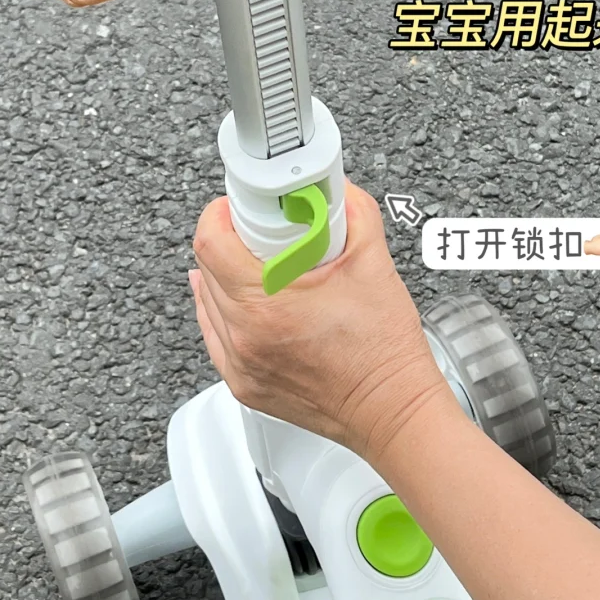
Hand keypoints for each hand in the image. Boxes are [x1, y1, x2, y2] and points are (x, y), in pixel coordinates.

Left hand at [190, 182, 450, 461]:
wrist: (393, 411)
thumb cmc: (384, 351)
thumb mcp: (373, 263)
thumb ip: (353, 212)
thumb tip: (337, 188)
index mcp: (266, 304)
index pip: (211, 243)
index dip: (219, 215)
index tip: (236, 207)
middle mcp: (244, 337)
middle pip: (206, 270)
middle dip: (227, 241)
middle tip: (254, 230)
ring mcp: (241, 365)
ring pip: (208, 304)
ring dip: (222, 277)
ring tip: (253, 263)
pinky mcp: (245, 384)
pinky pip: (216, 337)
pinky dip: (223, 313)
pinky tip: (237, 300)